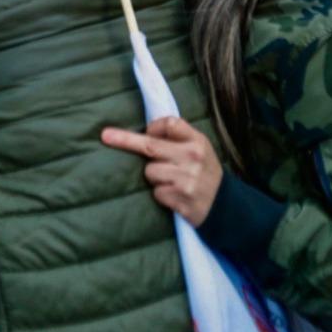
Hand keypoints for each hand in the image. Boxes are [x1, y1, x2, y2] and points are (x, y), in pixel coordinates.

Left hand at [101, 116, 221, 226]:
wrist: (225, 206)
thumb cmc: (205, 173)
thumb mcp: (200, 150)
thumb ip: (179, 139)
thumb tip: (146, 131)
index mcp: (198, 141)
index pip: (170, 124)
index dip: (154, 127)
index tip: (146, 130)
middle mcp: (192, 157)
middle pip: (150, 145)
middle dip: (124, 140)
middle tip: (106, 136)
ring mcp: (186, 179)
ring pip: (150, 171)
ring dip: (155, 177)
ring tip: (172, 181)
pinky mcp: (180, 199)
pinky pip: (156, 192)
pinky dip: (161, 194)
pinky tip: (175, 195)